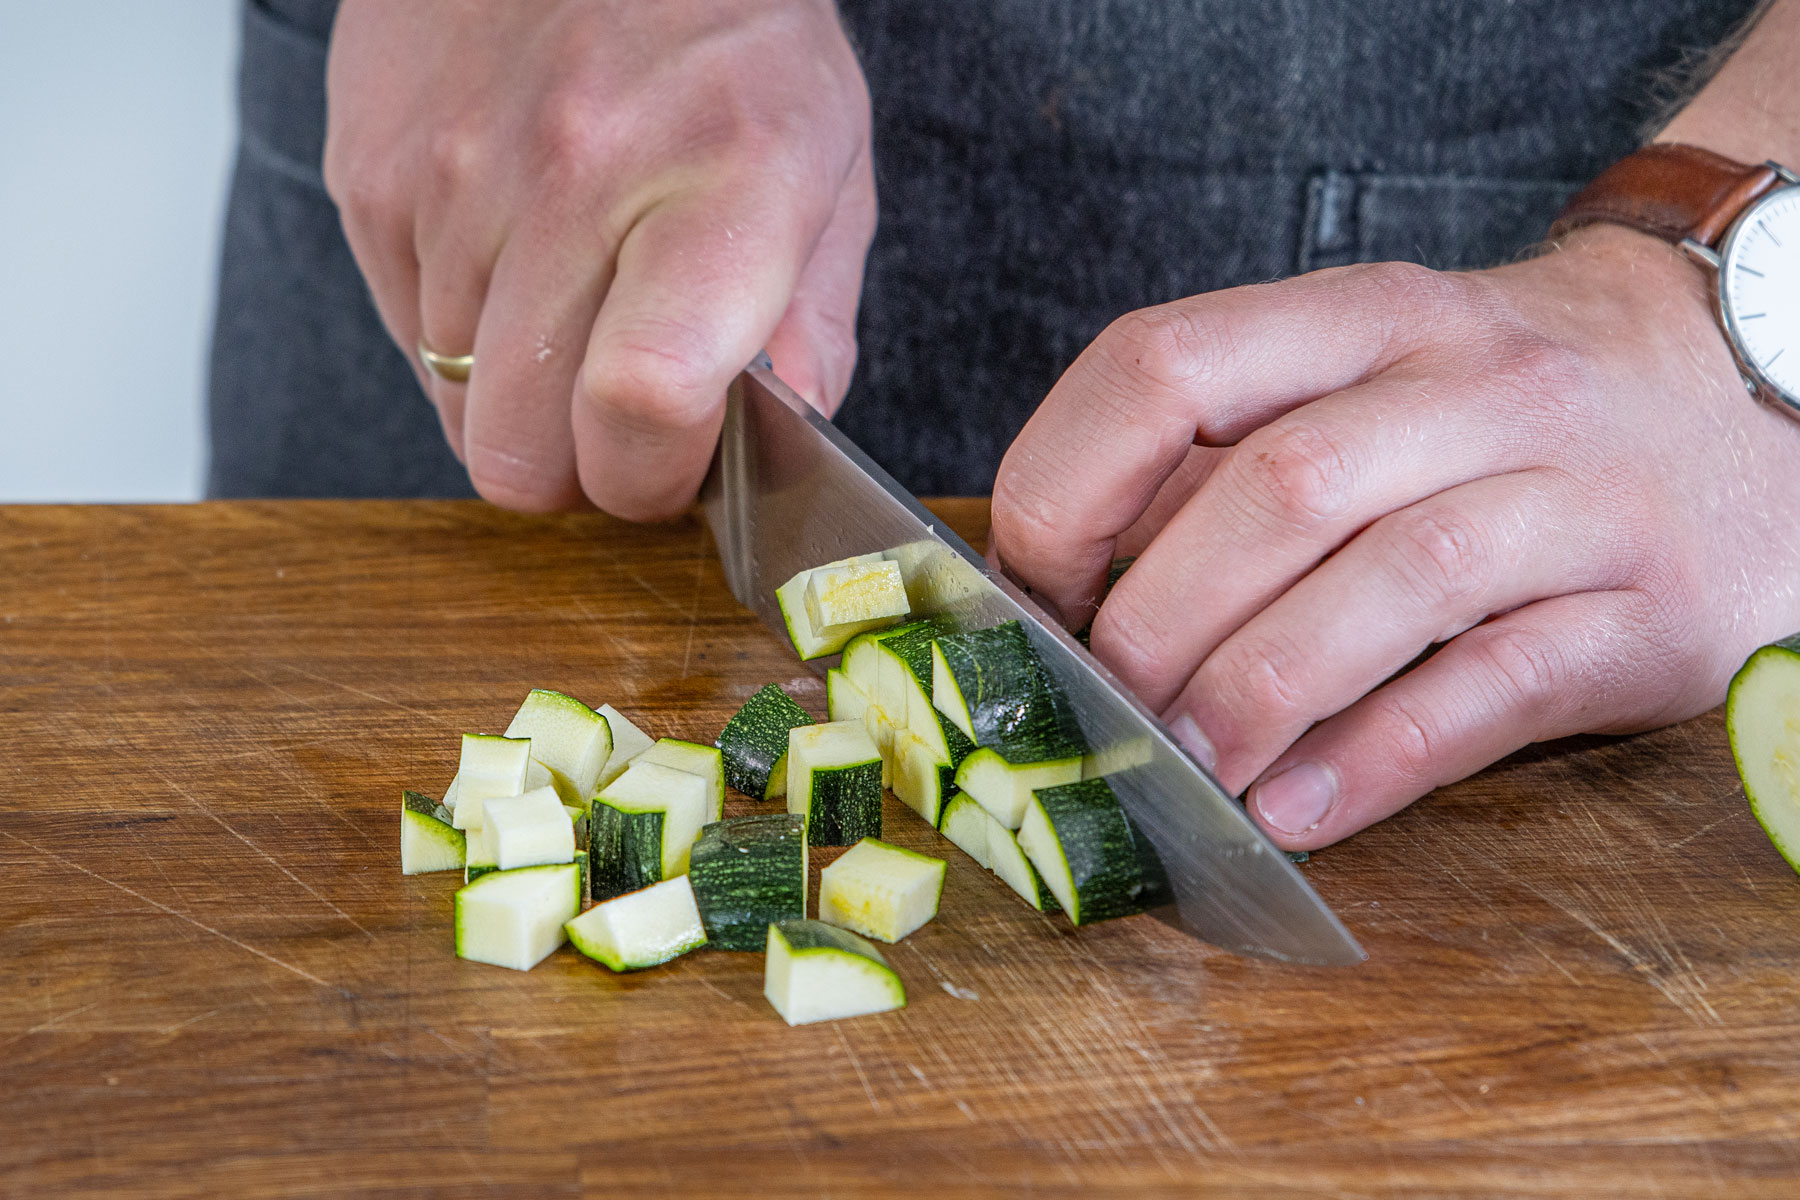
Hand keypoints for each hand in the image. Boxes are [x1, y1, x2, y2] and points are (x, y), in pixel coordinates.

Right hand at [324, 0, 873, 517]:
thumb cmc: (729, 46)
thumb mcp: (829, 171)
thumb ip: (815, 327)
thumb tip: (781, 450)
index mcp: (719, 182)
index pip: (640, 397)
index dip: (649, 476)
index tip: (673, 467)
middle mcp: (573, 176)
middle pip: (521, 449)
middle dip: (578, 469)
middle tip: (622, 419)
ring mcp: (452, 177)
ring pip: (457, 409)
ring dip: (519, 399)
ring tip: (575, 307)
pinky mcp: (370, 174)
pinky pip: (409, 336)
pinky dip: (464, 334)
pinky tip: (518, 257)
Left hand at [991, 225, 1799, 849]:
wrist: (1750, 393)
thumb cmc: (1499, 412)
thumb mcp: (1368, 381)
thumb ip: (1227, 463)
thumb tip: (1064, 591)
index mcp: (1367, 317)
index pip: (1172, 361)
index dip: (1070, 483)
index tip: (1033, 587)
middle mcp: (1474, 386)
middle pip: (1280, 491)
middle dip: (1158, 620)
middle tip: (1102, 709)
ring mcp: (1575, 493)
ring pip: (1393, 581)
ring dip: (1257, 693)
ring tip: (1184, 773)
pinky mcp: (1648, 610)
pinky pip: (1498, 685)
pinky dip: (1379, 756)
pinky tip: (1296, 808)